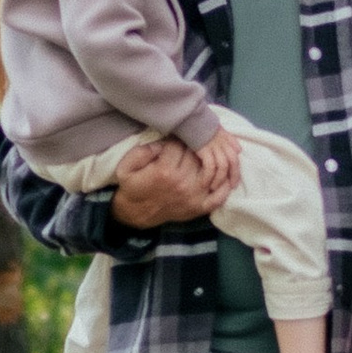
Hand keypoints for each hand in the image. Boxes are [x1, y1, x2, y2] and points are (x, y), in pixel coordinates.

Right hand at [109, 134, 239, 229]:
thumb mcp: (126, 166)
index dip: (178, 138)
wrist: (135, 214)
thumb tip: (164, 142)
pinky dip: (225, 186)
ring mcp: (194, 197)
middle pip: (199, 156)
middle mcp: (183, 183)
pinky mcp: (199, 208)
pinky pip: (219, 196)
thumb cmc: (132, 188)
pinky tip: (223, 176)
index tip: (175, 138)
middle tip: (190, 146)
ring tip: (204, 156)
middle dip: (196, 147)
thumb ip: (143, 151)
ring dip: (212, 161)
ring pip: (212, 171)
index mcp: (165, 171)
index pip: (181, 145)